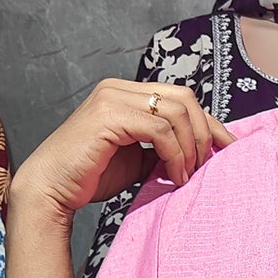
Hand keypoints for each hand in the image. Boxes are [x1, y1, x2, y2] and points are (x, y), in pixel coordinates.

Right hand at [8, 80, 231, 230]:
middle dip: (204, 133)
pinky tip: (175, 175)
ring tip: (186, 175)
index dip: (208, 123)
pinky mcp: (109, 116)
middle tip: (206, 166)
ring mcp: (113, 98)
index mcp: (126, 93)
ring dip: (191, 147)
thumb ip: (163, 148)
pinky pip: (160, 129)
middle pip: (185, 98)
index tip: (227, 149)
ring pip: (176, 111)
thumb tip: (199, 152)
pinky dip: (175, 154)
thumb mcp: (137, 159)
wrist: (51, 189)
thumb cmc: (90, 175)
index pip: (181, 98)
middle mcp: (119, 88)